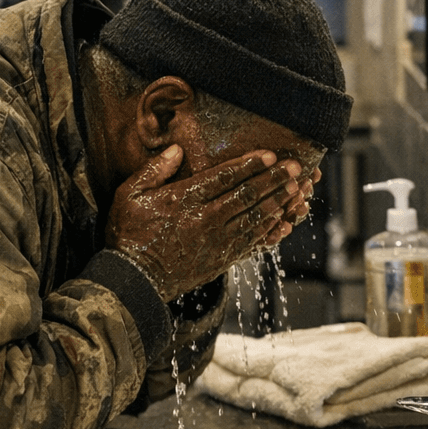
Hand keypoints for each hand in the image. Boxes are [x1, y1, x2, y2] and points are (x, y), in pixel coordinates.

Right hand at [105, 145, 311, 301]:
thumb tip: (177, 150)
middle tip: (296, 168)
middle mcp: (205, 219)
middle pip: (247, 196)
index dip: (250, 165)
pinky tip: (284, 222)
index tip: (270, 155)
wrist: (134, 278)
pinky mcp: (221, 259)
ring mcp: (216, 241)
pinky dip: (271, 232)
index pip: (224, 177)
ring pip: (256, 218)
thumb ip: (154, 170)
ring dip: (279, 203)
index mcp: (184, 200)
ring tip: (298, 190)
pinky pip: (252, 243)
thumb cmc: (128, 234)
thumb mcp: (129, 195)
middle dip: (274, 180)